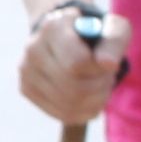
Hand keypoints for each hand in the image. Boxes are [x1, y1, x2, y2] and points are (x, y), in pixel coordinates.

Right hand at [17, 2, 126, 125]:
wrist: (68, 36)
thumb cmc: (96, 33)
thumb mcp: (114, 28)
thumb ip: (114, 41)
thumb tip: (108, 64)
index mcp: (54, 27)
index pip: (78, 63)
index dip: (100, 70)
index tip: (109, 64)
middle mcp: (34, 48)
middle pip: (75, 88)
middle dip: (101, 87)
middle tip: (106, 78)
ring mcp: (26, 71)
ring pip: (69, 104)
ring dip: (95, 100)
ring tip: (98, 85)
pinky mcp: (26, 89)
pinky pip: (62, 114)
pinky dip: (84, 111)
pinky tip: (89, 98)